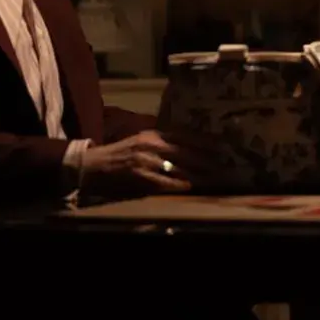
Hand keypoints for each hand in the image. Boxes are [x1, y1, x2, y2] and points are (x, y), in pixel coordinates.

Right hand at [80, 130, 219, 197]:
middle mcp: (152, 144)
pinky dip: (179, 184)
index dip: (205, 141)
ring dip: (198, 173)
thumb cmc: (120, 154)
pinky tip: (190, 186)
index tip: (222, 145)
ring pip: (180, 167)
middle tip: (224, 163)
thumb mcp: (142, 140)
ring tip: (213, 177)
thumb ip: (163, 142)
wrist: (94, 165)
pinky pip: (166, 181)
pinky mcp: (141, 177)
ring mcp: (147, 161)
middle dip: (207, 158)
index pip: (185, 134)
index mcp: (153, 133)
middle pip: (187, 151)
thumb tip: (189, 146)